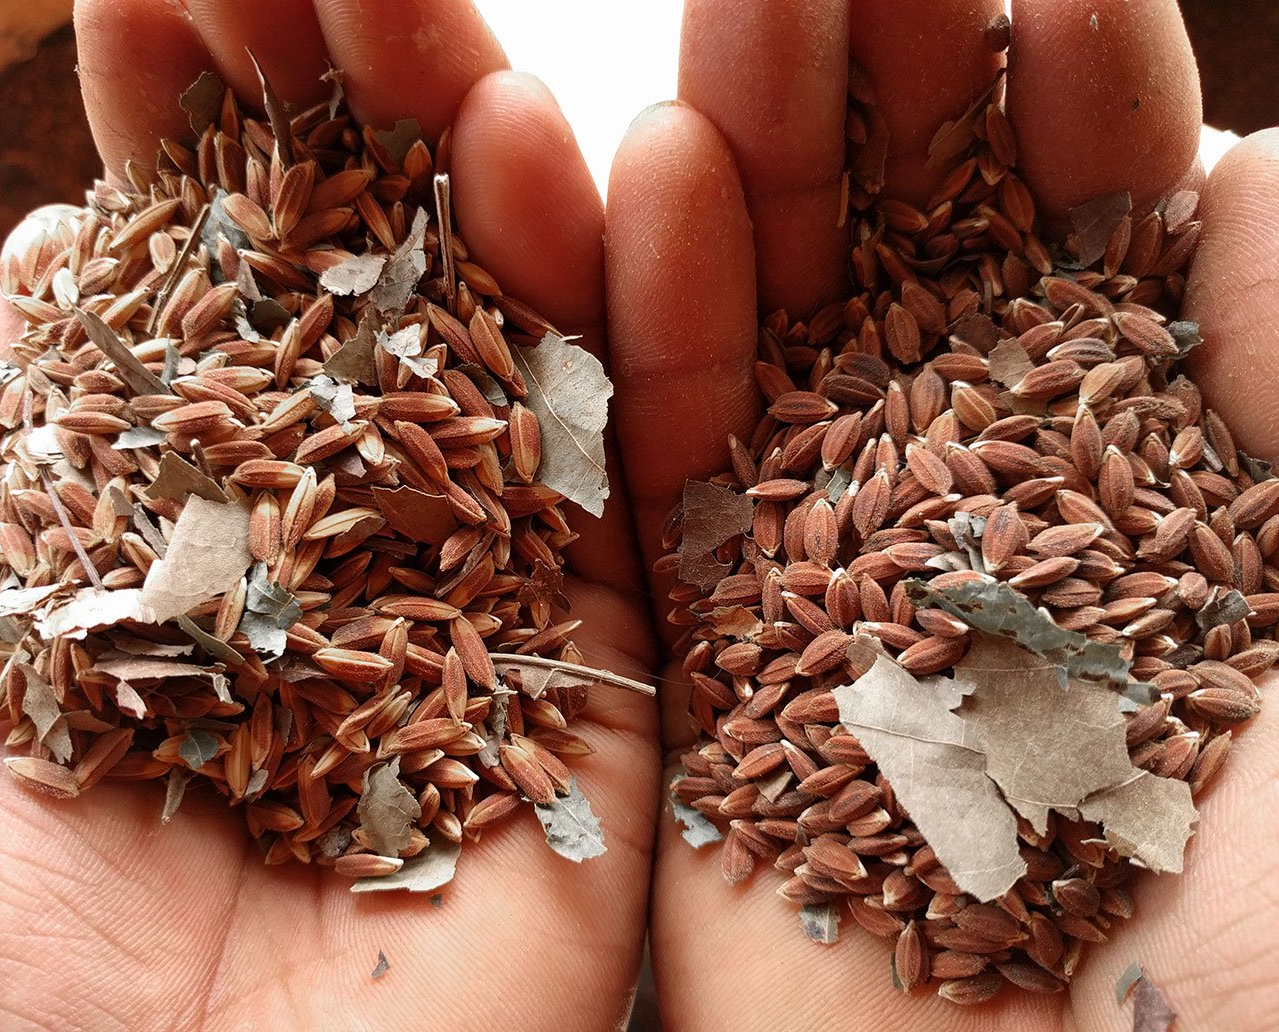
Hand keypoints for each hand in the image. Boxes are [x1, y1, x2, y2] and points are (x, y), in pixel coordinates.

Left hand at [0, 2, 658, 1027]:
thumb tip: (42, 252)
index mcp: (186, 546)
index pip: (206, 299)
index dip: (181, 138)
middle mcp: (351, 562)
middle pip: (374, 301)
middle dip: (338, 114)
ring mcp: (495, 618)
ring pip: (522, 360)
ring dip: (485, 173)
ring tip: (423, 9)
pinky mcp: (619, 699)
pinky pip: (640, 490)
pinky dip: (632, 327)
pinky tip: (583, 154)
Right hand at [605, 1, 1278, 1027]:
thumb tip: (1260, 176)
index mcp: (1156, 490)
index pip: (1098, 243)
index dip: (1073, 90)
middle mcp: (983, 510)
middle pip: (918, 252)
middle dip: (890, 77)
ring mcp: (830, 571)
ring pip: (777, 326)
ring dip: (760, 152)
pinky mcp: (703, 656)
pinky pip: (671, 468)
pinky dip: (659, 323)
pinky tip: (659, 169)